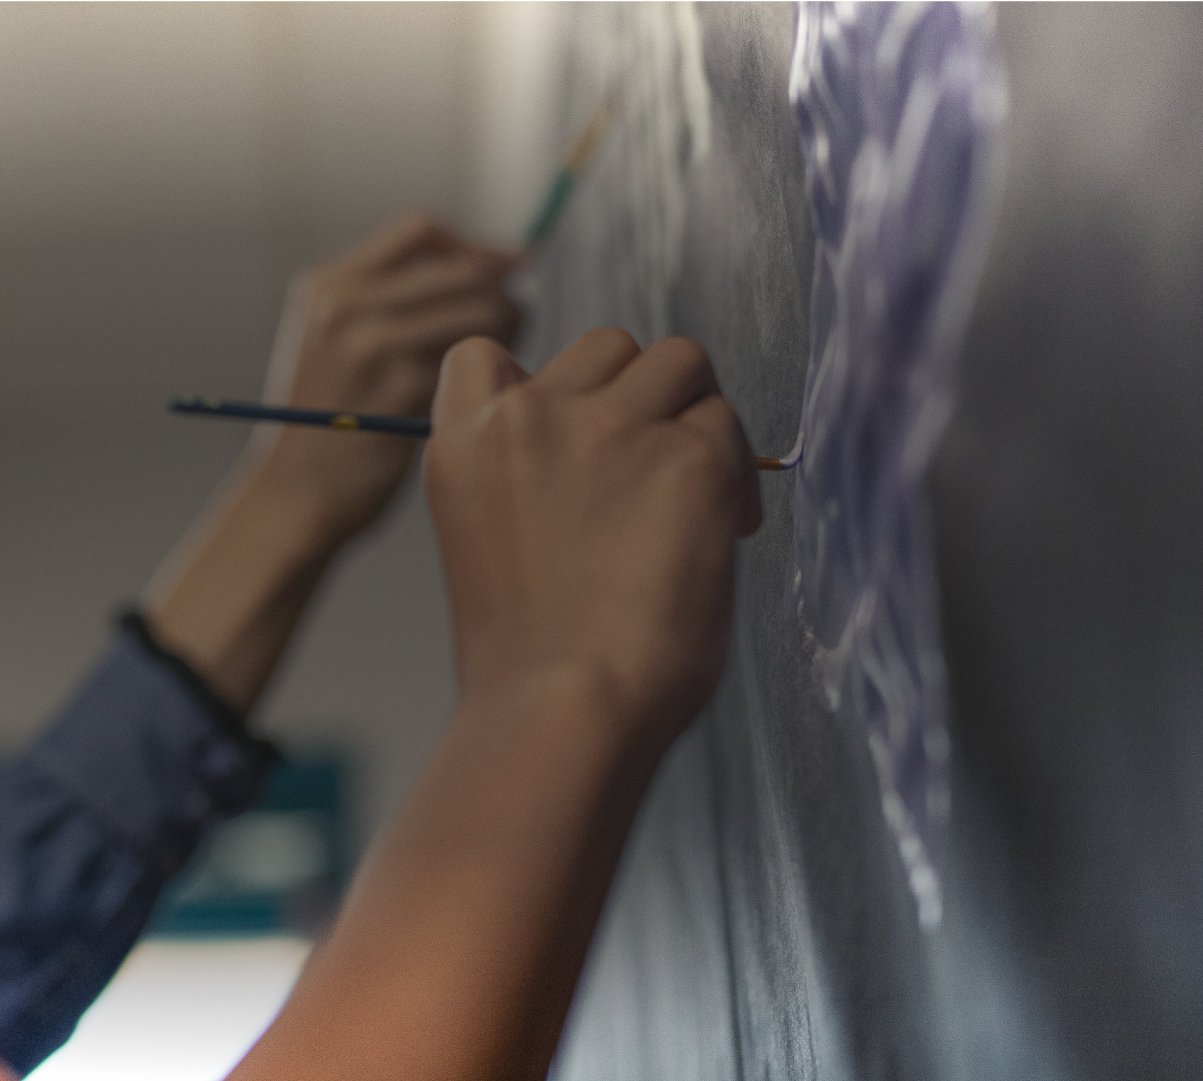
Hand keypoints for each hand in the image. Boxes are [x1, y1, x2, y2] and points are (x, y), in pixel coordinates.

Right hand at [249, 214, 520, 539]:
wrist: (294, 496)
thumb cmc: (333, 422)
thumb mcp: (336, 340)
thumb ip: (395, 299)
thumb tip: (501, 263)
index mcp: (331, 285)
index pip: (423, 231)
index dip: (474, 247)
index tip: (508, 269)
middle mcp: (347, 306)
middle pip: (463, 268)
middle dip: (503, 292)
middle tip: (515, 327)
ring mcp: (372, 348)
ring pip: (481, 310)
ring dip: (510, 333)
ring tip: (502, 365)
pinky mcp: (401, 391)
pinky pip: (476, 363)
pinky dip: (494, 376)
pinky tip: (486, 400)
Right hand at [425, 329, 761, 747]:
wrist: (565, 707)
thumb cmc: (530, 658)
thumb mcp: (488, 540)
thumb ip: (527, 476)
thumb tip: (602, 457)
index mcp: (466, 440)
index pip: (489, 355)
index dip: (544, 387)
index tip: (572, 433)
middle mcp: (533, 415)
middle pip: (608, 347)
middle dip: (638, 396)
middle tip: (652, 470)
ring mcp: (613, 428)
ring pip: (681, 362)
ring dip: (695, 414)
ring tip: (697, 491)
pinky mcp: (690, 458)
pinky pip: (729, 428)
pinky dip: (736, 473)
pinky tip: (724, 533)